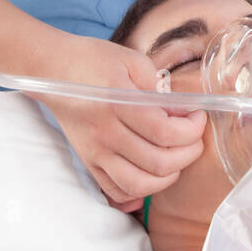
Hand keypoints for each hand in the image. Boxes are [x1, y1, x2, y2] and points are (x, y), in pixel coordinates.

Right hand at [32, 32, 206, 211]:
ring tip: (177, 158)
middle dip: (188, 154)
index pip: (165, 132)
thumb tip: (183, 111)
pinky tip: (152, 173)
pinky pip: (117, 190)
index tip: (198, 117)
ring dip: (168, 177)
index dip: (192, 130)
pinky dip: (140, 190)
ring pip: (140, 185)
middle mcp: (105, 134)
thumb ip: (159, 86)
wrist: (53, 68)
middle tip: (194, 139)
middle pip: (158, 163)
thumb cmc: (93, 60)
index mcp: (118, 104)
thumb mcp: (132, 60)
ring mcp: (95, 152)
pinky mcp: (89, 161)